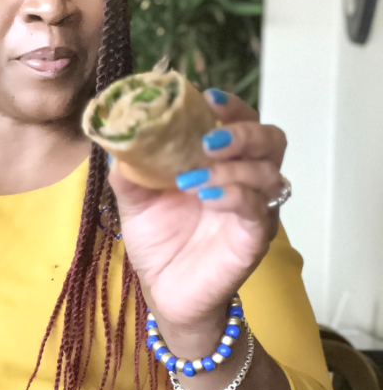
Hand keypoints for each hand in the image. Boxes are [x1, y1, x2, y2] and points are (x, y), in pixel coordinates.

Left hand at [110, 89, 286, 334]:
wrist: (164, 291)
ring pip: (268, 172)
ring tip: (194, 177)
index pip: (243, 120)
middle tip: (207, 140)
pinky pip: (258, 209)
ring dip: (233, 166)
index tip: (207, 98)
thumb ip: (130, 168)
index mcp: (222, 161)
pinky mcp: (254, 238)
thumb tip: (119, 136)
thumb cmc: (159, 241)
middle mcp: (247, 179)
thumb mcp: (135, 200)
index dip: (231, 106)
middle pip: (270, 139)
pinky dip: (235, 195)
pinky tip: (208, 196)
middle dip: (242, 131)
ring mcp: (256, 209)